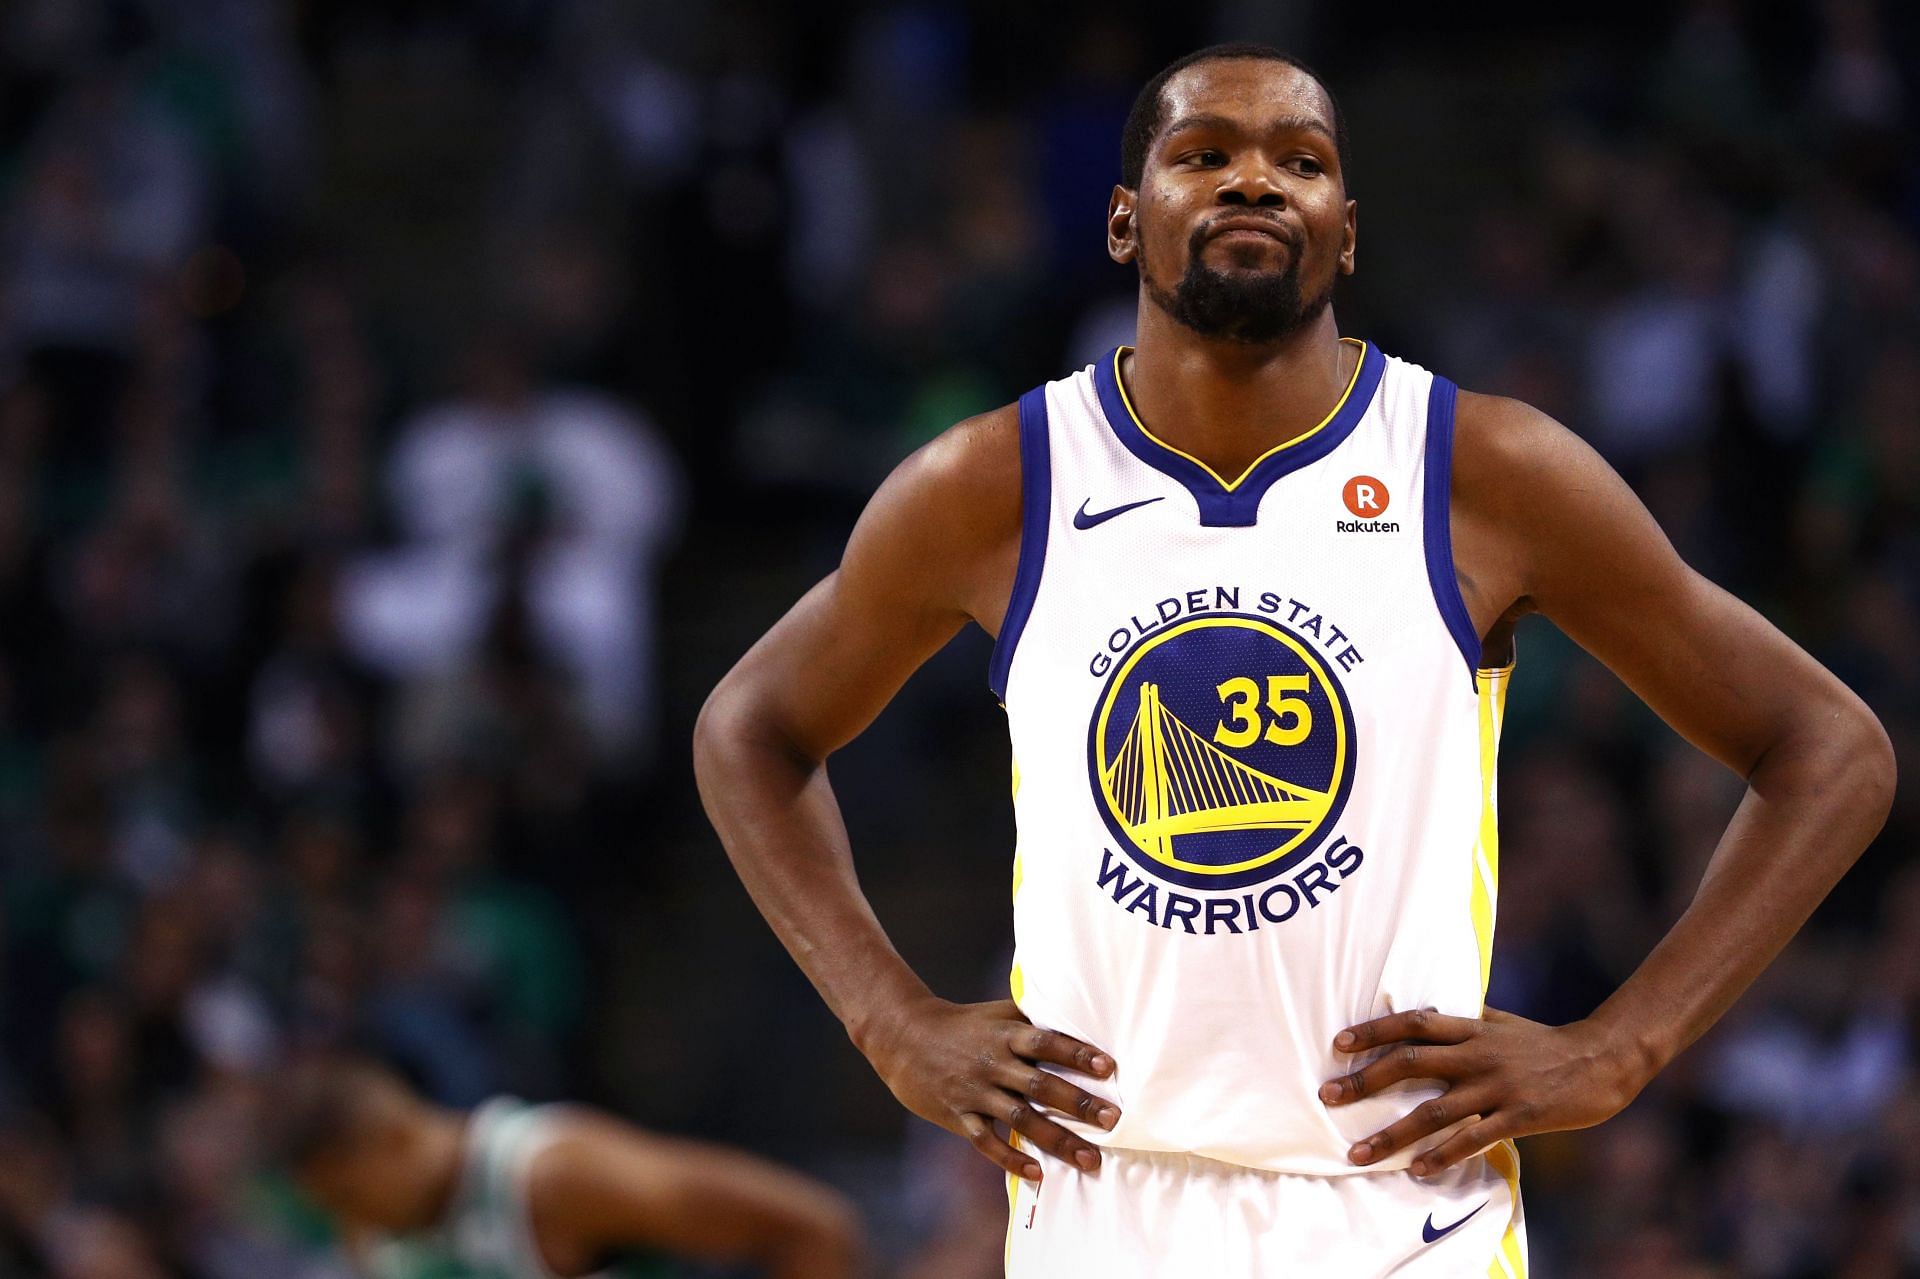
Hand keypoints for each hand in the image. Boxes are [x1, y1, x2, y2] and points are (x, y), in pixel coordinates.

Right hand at [860, 996, 1118, 1181]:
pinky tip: (1037, 1173)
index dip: (1076, 1054)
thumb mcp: (996, 1015)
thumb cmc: (962, 1025)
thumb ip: (1032, 1021)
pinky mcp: (958, 1116)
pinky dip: (1011, 1158)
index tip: (1108, 1068)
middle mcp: (992, 1064)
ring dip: (1057, 1140)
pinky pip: (987, 1141)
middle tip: (1113, 1120)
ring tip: (1090, 1158)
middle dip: (1078, 1104)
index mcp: (1004, 1035)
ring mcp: (975, 1092)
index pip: (1046, 1043)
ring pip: (1021, 1119)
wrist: (904, 1038)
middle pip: (1040, 1085)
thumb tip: (1078, 1018)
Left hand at [1318, 1006, 1645, 1174]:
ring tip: (1359, 1152)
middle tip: (1327, 1096)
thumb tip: (1428, 1009)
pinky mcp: (1519, 1115)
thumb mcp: (1503, 1022)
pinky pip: (1473, 1138)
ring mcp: (1497, 1086)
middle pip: (1411, 1063)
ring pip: (1434, 1111)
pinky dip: (1442, 1155)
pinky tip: (1417, 1169)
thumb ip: (1467, 1019)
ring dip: (1393, 1133)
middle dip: (1365, 1080)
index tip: (1339, 1043)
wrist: (1603, 1060)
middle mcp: (1478, 1054)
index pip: (1414, 1023)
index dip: (1375, 1030)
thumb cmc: (1547, 1042)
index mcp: (1473, 1029)